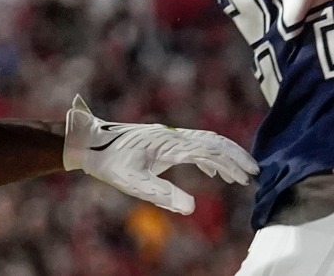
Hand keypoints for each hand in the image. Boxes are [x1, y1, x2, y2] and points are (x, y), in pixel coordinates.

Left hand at [63, 95, 257, 213]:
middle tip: (255, 174)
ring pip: (204, 140)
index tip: (249, 177)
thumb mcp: (132, 182)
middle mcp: (171, 135)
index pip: (209, 150)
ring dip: (224, 155)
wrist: (87, 142)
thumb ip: (161, 194)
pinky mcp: (160, 139)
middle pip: (212, 140)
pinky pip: (192, 143)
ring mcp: (166, 135)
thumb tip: (190, 208)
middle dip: (235, 156)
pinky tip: (212, 170)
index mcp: (169, 143)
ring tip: (239, 176)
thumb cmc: (108, 162)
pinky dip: (209, 155)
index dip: (231, 163)